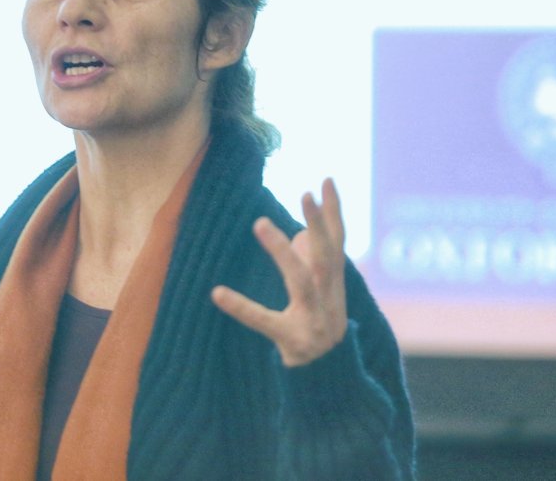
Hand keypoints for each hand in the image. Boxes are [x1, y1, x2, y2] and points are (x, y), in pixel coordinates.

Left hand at [212, 178, 346, 366]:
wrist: (328, 376)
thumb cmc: (319, 323)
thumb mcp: (322, 293)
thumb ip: (315, 262)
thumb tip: (302, 233)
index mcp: (334, 282)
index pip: (338, 240)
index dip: (333, 211)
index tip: (326, 179)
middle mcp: (328, 297)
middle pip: (327, 255)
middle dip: (319, 223)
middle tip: (306, 193)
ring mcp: (313, 318)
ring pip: (300, 281)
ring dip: (282, 252)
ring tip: (260, 222)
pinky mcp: (291, 339)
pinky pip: (262, 321)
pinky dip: (241, 307)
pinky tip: (217, 293)